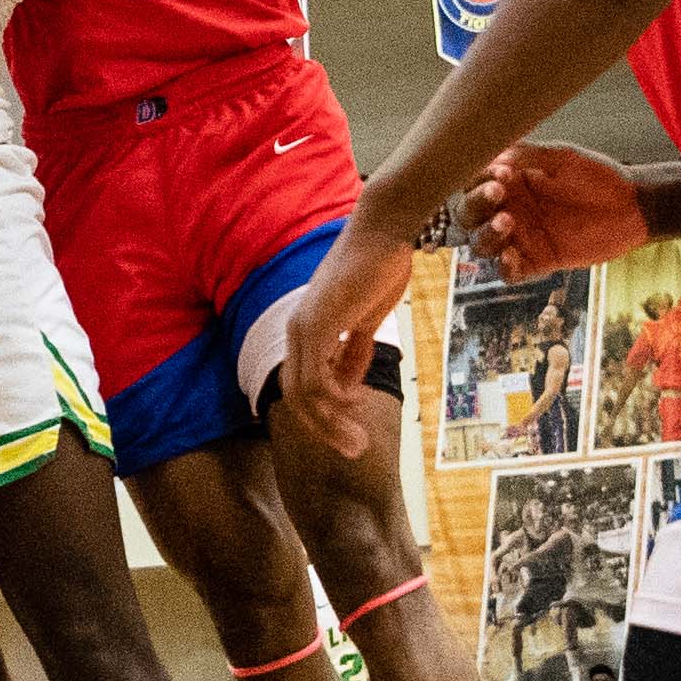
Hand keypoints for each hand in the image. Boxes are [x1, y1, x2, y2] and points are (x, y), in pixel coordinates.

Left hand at [277, 210, 421, 457]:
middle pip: (297, 397)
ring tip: (357, 439)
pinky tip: (356, 401)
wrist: (383, 231)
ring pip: (304, 393)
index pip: (302, 386)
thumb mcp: (366, 319)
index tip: (351, 431)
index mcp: (307, 331)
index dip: (322, 415)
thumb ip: (354, 350)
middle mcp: (297, 331)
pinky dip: (334, 397)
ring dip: (330, 422)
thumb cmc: (378, 268)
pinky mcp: (318, 323)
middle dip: (324, 429)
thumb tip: (349, 384)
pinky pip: (317, 376)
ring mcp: (304, 328)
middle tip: (353, 450)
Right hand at [460, 143, 648, 271]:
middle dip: (475, 204)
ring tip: (507, 221)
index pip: (473, 182)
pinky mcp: (537, 262)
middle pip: (468, 215)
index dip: (478, 179)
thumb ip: (528, 155)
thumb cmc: (598, 177)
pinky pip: (508, 272)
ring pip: (481, 244)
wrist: (632, 206)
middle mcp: (508, 209)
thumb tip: (495, 157)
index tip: (501, 172)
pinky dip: (504, 267)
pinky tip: (511, 256)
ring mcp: (520, 238)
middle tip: (498, 193)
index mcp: (509, 182)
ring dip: (486, 233)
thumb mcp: (562, 158)